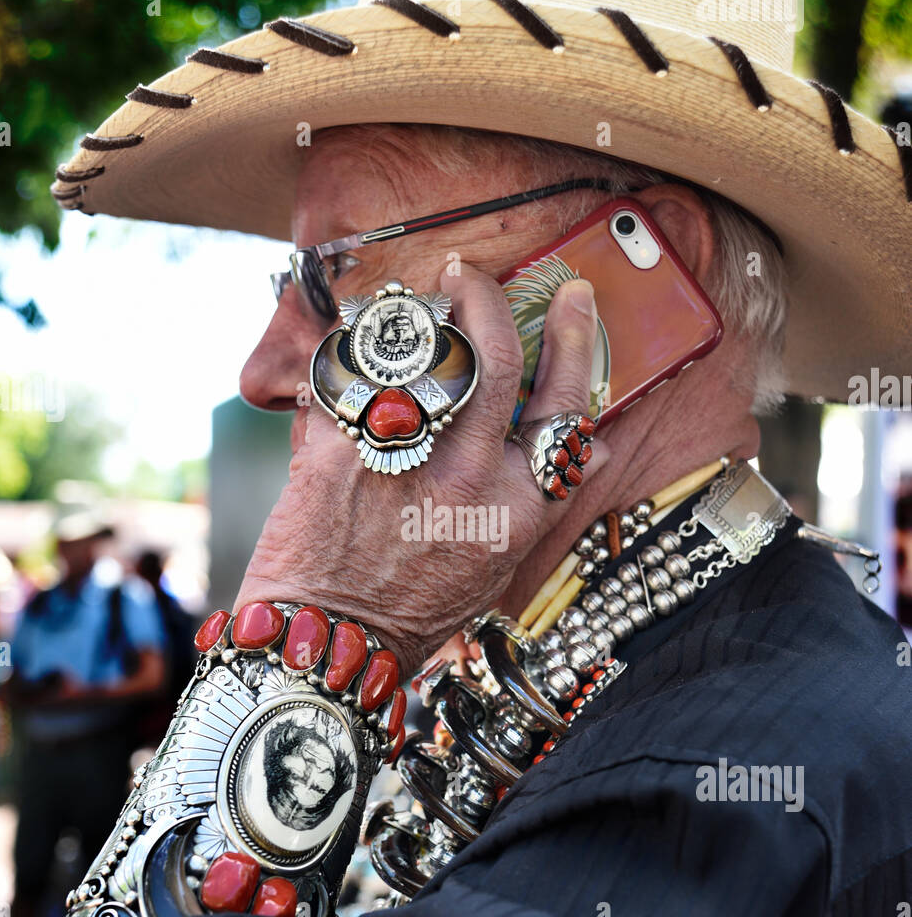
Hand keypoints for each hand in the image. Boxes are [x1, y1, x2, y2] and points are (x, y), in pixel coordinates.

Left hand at [235, 265, 605, 676]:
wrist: (331, 640)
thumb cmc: (415, 607)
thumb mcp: (500, 558)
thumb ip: (537, 495)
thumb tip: (586, 444)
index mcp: (517, 506)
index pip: (565, 405)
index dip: (577, 341)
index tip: (575, 298)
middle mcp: (469, 477)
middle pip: (495, 355)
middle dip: (485, 297)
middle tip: (470, 276)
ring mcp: (404, 459)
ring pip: (420, 353)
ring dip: (414, 315)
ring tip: (408, 305)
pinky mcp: (340, 448)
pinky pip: (349, 375)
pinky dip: (347, 357)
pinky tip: (347, 358)